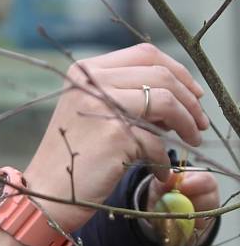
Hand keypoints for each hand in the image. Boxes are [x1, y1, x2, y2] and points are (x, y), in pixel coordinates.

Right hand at [24, 44, 208, 233]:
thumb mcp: (92, 113)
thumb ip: (126, 96)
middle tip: (200, 124)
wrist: (45, 191)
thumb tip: (177, 94)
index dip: (178, 71)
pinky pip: (156, 140)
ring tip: (190, 142)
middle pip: (161, 74)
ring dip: (187, 124)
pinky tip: (159, 171)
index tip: (194, 94)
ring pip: (167, 101)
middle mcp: (91, 81)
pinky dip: (163, 159)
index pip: (145, 54)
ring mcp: (102, 104)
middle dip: (190, 100)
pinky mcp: (114, 133)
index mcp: (85, 71)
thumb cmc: (70, 156)